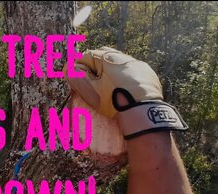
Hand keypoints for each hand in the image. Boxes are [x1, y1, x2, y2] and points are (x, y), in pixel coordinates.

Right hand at [65, 47, 186, 138]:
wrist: (143, 114)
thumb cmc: (113, 102)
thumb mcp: (90, 91)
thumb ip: (76, 76)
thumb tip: (68, 68)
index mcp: (109, 59)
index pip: (88, 55)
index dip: (81, 66)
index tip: (80, 78)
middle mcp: (125, 58)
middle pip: (105, 56)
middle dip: (96, 65)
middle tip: (92, 80)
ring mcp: (139, 65)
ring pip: (120, 62)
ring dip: (112, 69)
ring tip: (108, 85)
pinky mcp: (148, 75)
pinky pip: (133, 70)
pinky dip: (126, 76)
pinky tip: (124, 87)